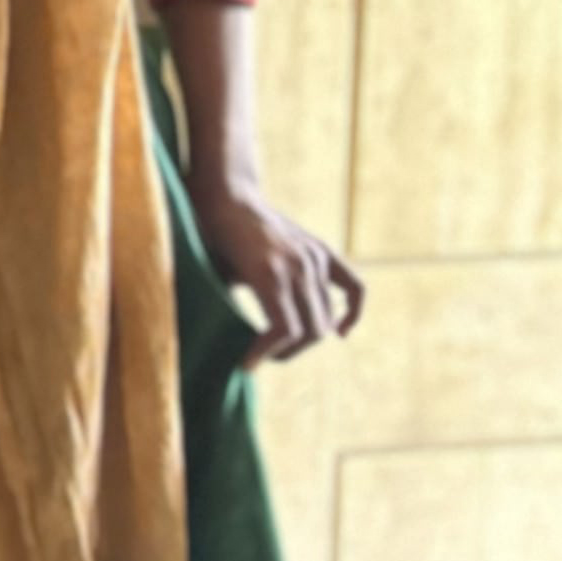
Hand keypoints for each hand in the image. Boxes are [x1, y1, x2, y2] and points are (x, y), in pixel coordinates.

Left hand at [193, 178, 363, 362]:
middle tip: (261, 357)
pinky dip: (351, 312)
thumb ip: (225, 307)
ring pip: (325, 316)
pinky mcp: (322, 251)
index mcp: (267, 272)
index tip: (246, 366)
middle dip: (285, 351)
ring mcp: (314, 257)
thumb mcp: (211, 274)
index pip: (283, 330)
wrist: (226, 194)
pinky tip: (340, 331)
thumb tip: (224, 346)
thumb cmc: (207, 237)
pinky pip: (353, 287)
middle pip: (310, 329)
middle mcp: (297, 265)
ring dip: (305, 338)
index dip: (265, 354)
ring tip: (280, 346)